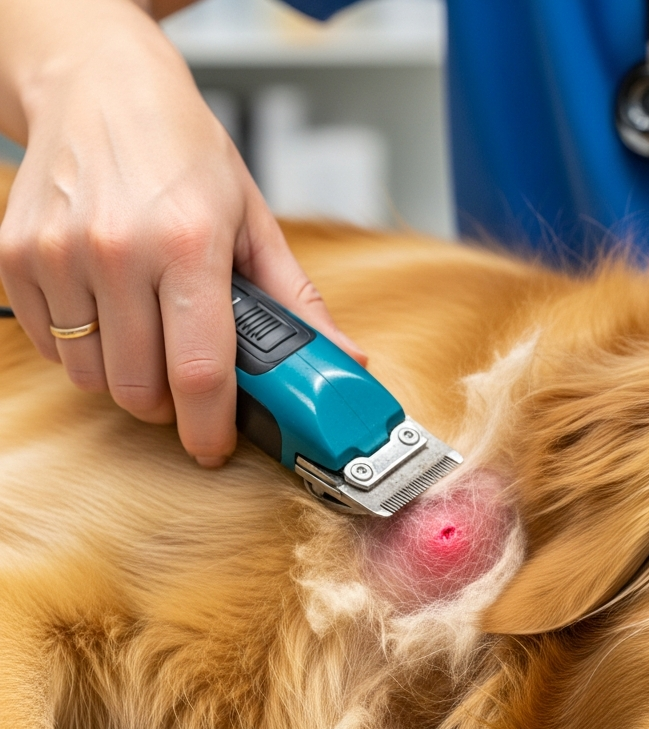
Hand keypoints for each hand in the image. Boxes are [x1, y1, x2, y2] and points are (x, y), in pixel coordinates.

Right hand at [0, 0, 365, 466]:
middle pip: (140, 390)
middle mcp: (118, 250)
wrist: (97, 87)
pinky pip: (51, 348)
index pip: (200, 371)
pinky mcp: (16, 257)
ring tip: (149, 337)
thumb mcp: (254, 220)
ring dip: (126, 379)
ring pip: (92, 378)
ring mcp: (59, 255)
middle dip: (170, 406)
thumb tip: (343, 359)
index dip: (210, 428)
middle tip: (188, 384)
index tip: (215, 447)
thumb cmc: (182, 151)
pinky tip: (109, 314)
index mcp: (189, 244)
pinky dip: (83, 350)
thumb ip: (296, 301)